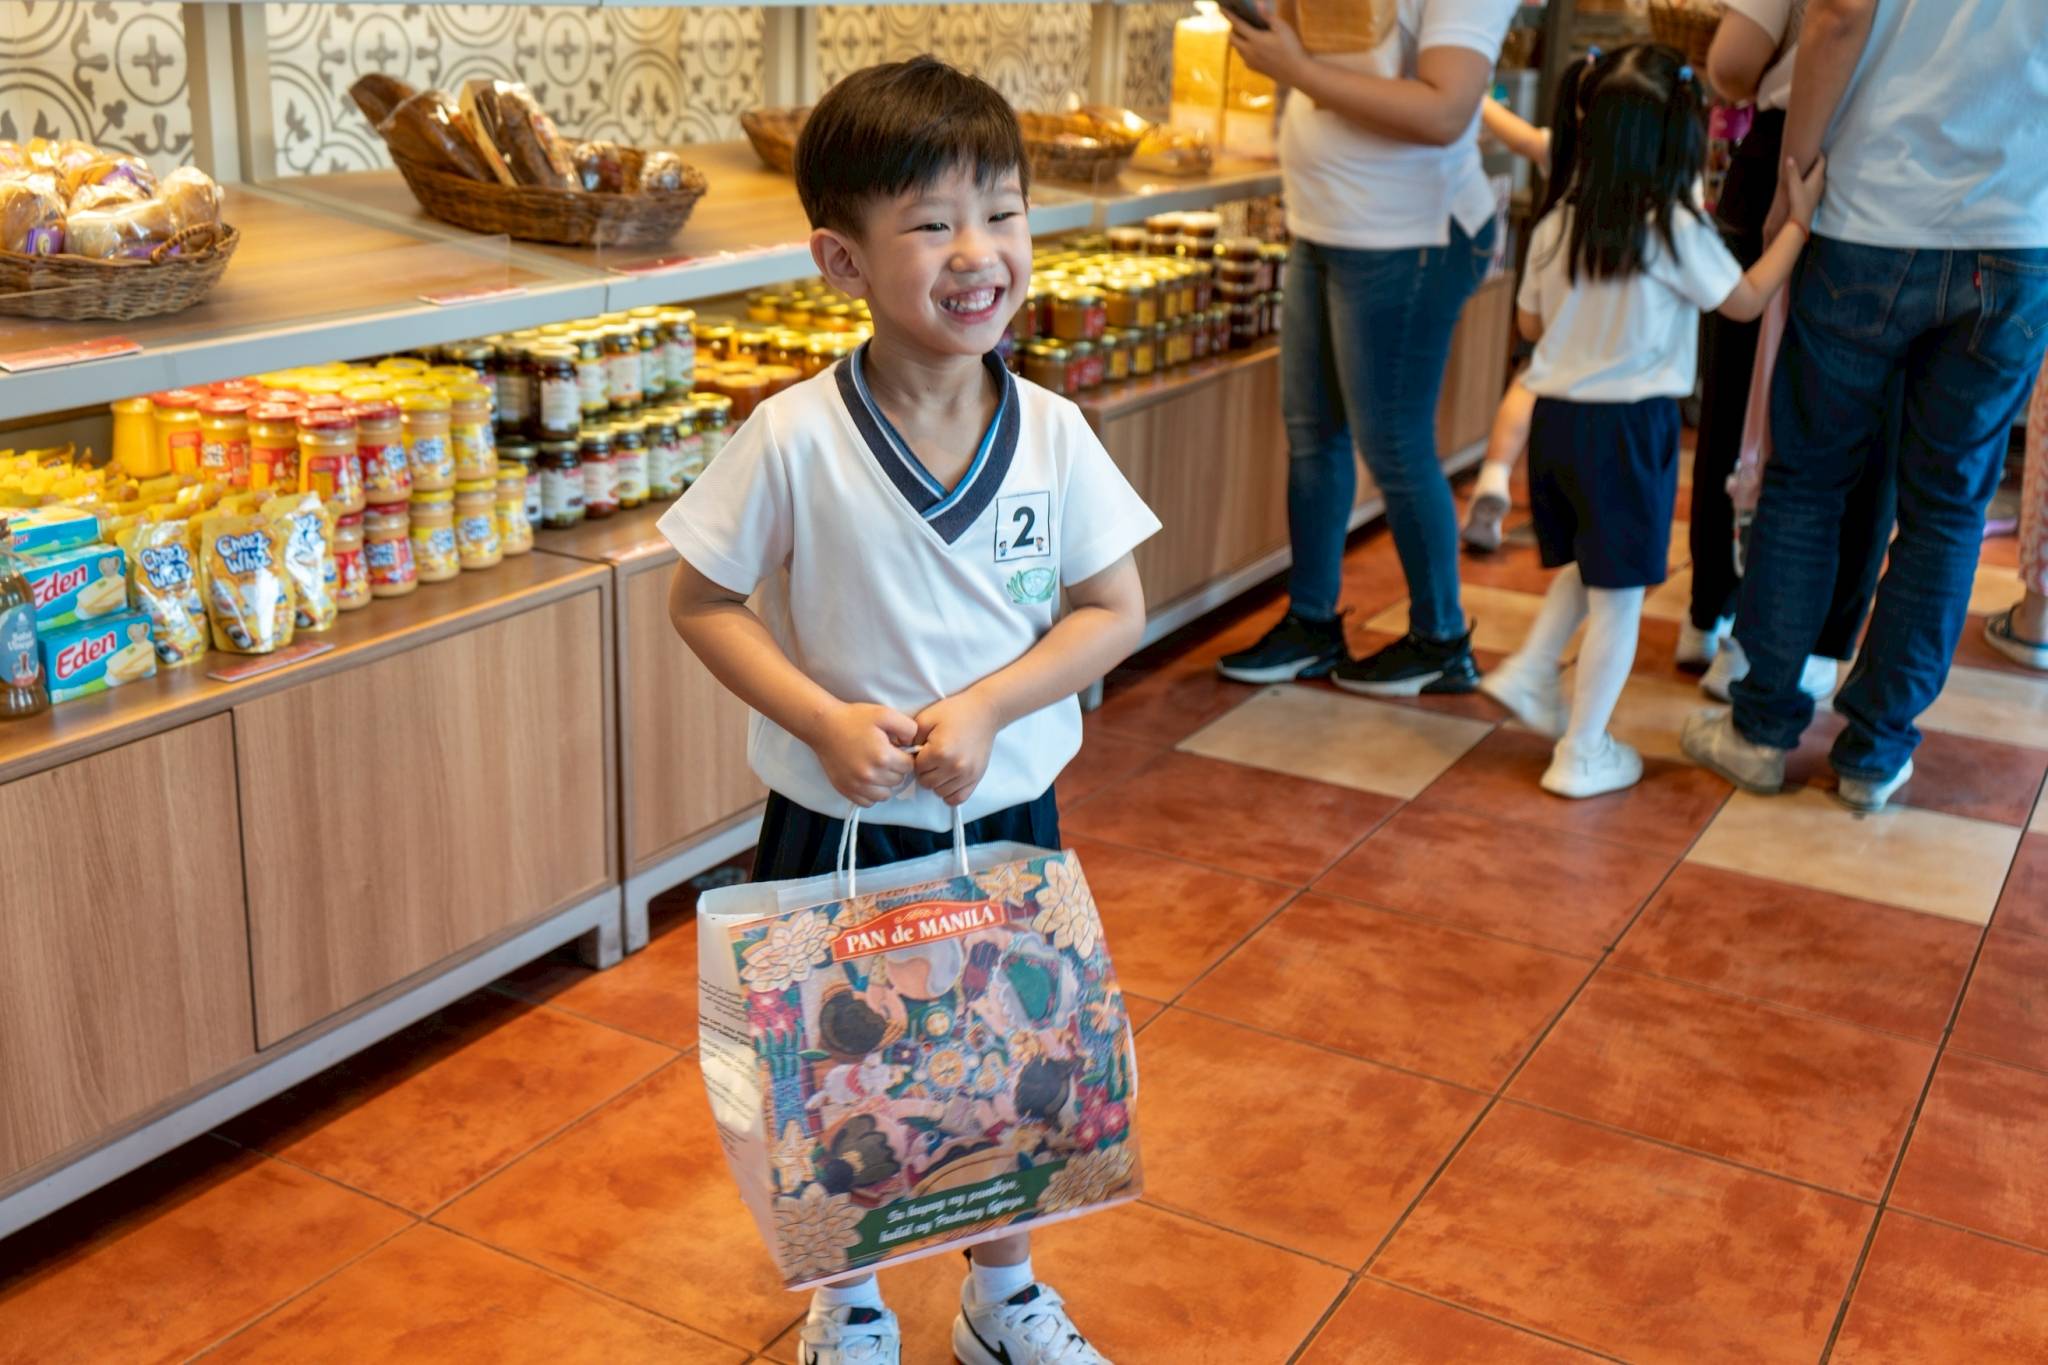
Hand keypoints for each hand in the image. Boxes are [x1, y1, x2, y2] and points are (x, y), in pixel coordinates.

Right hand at [813, 702, 918, 806]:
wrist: (823, 727)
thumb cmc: (854, 718)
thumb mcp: (884, 714)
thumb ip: (907, 727)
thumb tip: (912, 744)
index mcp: (883, 756)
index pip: (909, 766)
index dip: (905, 756)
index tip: (896, 749)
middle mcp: (871, 775)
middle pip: (898, 780)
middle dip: (896, 768)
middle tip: (885, 756)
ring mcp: (857, 786)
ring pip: (885, 795)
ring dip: (885, 783)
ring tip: (877, 768)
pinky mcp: (846, 791)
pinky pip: (869, 802)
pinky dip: (871, 793)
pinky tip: (868, 779)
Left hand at [912, 690, 1001, 807]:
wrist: (984, 712)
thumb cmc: (955, 712)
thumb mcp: (926, 718)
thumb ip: (910, 737)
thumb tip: (901, 753)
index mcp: (940, 752)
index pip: (916, 769)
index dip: (916, 760)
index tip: (922, 751)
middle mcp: (954, 766)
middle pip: (927, 783)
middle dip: (925, 772)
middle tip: (931, 759)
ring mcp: (967, 774)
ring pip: (940, 792)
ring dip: (936, 783)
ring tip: (940, 767)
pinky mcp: (976, 778)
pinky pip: (958, 798)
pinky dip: (950, 793)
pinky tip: (949, 780)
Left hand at [1226, 4, 1306, 84]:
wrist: (1297, 72)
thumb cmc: (1292, 47)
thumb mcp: (1282, 27)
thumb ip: (1267, 16)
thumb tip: (1258, 3)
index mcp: (1255, 40)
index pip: (1237, 24)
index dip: (1228, 15)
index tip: (1221, 8)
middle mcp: (1249, 52)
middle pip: (1232, 39)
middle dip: (1232, 29)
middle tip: (1238, 21)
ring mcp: (1250, 62)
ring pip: (1237, 48)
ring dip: (1238, 40)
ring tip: (1246, 32)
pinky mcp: (1255, 69)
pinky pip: (1244, 57)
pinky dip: (1245, 50)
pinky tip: (1254, 46)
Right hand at [1781, 153, 1824, 233]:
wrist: (1801, 219)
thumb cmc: (1799, 201)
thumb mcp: (1794, 185)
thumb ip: (1792, 171)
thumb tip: (1789, 157)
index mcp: (1817, 177)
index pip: (1822, 161)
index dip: (1819, 153)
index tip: (1814, 147)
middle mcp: (1820, 182)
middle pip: (1821, 167)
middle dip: (1816, 160)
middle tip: (1809, 154)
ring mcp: (1818, 190)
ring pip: (1818, 175)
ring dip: (1813, 169)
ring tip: (1806, 165)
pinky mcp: (1814, 195)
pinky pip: (1815, 182)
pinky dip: (1811, 178)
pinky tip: (1804, 180)